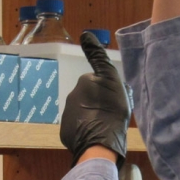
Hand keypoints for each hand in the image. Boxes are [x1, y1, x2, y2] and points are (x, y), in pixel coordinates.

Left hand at [60, 32, 131, 167]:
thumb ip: (99, 56)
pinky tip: (94, 133)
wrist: (100, 143)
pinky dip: (85, 127)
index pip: (97, 79)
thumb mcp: (114, 80)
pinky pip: (78, 125)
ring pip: (83, 110)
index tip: (110, 96)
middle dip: (98, 100)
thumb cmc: (112, 111)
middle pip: (89, 95)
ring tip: (104, 125)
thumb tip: (85, 36)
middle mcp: (73, 94)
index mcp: (86, 81)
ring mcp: (68, 113)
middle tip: (111, 111)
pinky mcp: (66, 130)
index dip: (105, 86)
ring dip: (91, 114)